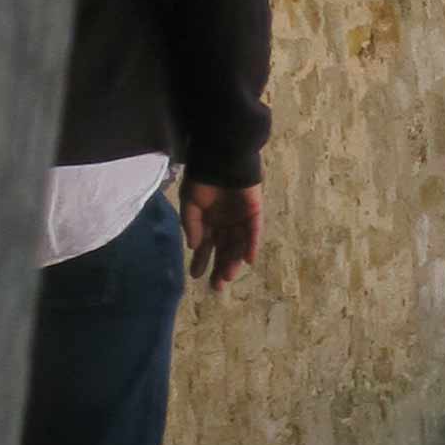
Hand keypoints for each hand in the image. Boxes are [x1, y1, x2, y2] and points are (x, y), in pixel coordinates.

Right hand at [182, 177, 262, 292]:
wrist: (220, 158)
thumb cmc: (203, 178)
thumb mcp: (189, 203)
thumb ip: (191, 224)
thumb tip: (193, 246)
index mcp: (209, 221)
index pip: (206, 246)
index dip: (201, 261)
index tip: (195, 276)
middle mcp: (226, 223)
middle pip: (223, 250)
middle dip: (219, 268)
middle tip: (216, 287)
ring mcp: (241, 219)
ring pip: (238, 245)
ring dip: (233, 261)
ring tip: (226, 276)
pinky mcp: (254, 212)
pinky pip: (254, 232)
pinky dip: (251, 245)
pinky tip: (247, 260)